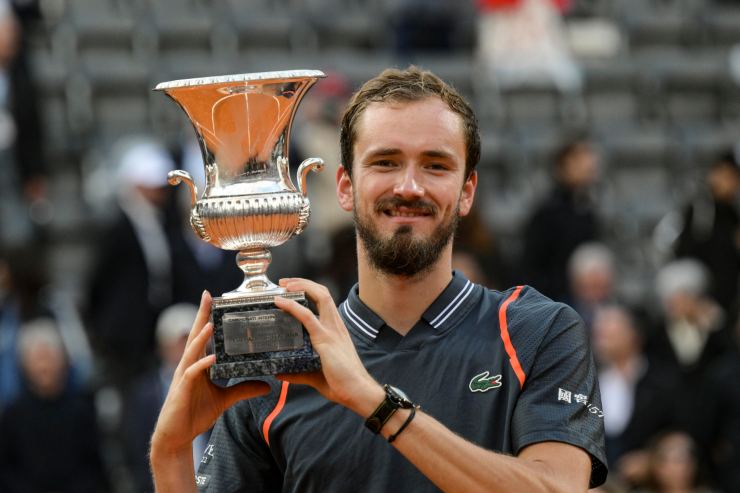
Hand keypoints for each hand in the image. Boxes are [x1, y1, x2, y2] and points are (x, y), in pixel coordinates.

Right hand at [151, 291, 269, 455]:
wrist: (177, 436)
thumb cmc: (195, 413)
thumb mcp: (225, 399)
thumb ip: (243, 389)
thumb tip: (267, 385)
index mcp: (199, 364)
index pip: (203, 336)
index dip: (207, 317)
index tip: (212, 298)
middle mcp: (190, 365)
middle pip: (196, 336)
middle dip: (201, 316)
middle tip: (207, 296)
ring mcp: (184, 376)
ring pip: (192, 351)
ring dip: (201, 337)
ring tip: (210, 324)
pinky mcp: (181, 389)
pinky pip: (191, 374)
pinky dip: (201, 365)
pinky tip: (210, 358)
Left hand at [273, 278, 381, 415]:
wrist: (358, 392)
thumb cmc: (342, 384)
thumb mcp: (315, 375)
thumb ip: (298, 373)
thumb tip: (280, 373)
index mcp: (336, 330)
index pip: (324, 301)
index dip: (309, 290)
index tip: (291, 289)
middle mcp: (336, 325)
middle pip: (322, 293)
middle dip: (303, 282)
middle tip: (284, 283)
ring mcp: (332, 331)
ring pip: (319, 296)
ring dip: (300, 286)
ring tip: (283, 285)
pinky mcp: (326, 339)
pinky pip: (308, 317)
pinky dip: (293, 306)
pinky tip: (280, 302)